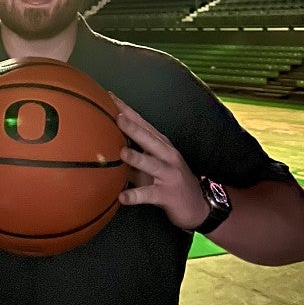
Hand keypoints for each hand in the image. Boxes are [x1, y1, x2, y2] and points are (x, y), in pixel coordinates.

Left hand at [111, 94, 209, 230]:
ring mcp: (169, 174)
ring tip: (121, 153)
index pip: (142, 123)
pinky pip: (149, 194)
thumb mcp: (152, 163)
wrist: (198, 206)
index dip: (127, 111)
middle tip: (117, 117)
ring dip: (137, 158)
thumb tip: (105, 144)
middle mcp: (167, 155)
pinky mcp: (168, 195)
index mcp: (161, 144)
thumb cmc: (168, 181)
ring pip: (152, 164)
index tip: (110, 97)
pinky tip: (122, 197)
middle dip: (134, 128)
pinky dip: (136, 195)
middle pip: (149, 139)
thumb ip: (133, 153)